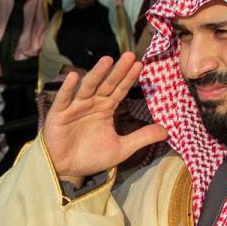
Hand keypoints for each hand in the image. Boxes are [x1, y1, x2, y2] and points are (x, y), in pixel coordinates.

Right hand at [42, 52, 166, 183]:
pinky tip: (74, 76)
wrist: (68, 170)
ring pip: (88, 87)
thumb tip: (167, 131)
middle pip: (106, 84)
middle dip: (118, 70)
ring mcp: (75, 107)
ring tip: (107, 60)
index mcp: (106, 108)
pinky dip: (68, 88)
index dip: (129, 78)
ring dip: (97, 73)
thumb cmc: (92, 157)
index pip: (120, 89)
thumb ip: (141, 137)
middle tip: (129, 55)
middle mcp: (92, 103)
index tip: (140, 64)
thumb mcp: (122, 148)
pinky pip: (64, 99)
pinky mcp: (59, 114)